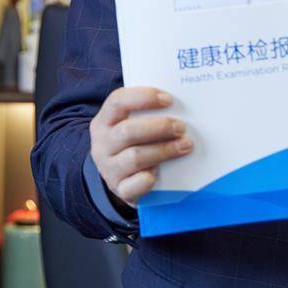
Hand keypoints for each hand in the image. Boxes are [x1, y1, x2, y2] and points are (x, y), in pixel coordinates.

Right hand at [89, 86, 192, 207]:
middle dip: (159, 127)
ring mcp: (108, 168)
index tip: (169, 99)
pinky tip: (161, 173)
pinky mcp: (119, 189)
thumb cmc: (132, 143)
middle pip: (128, 131)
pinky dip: (148, 179)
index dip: (144, 97)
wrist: (119, 178)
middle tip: (181, 127)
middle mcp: (102, 144)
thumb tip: (182, 106)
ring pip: (135, 157)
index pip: (118, 101)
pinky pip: (134, 185)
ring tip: (185, 146)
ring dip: (164, 150)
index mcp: (104, 121)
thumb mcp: (131, 125)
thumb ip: (147, 114)